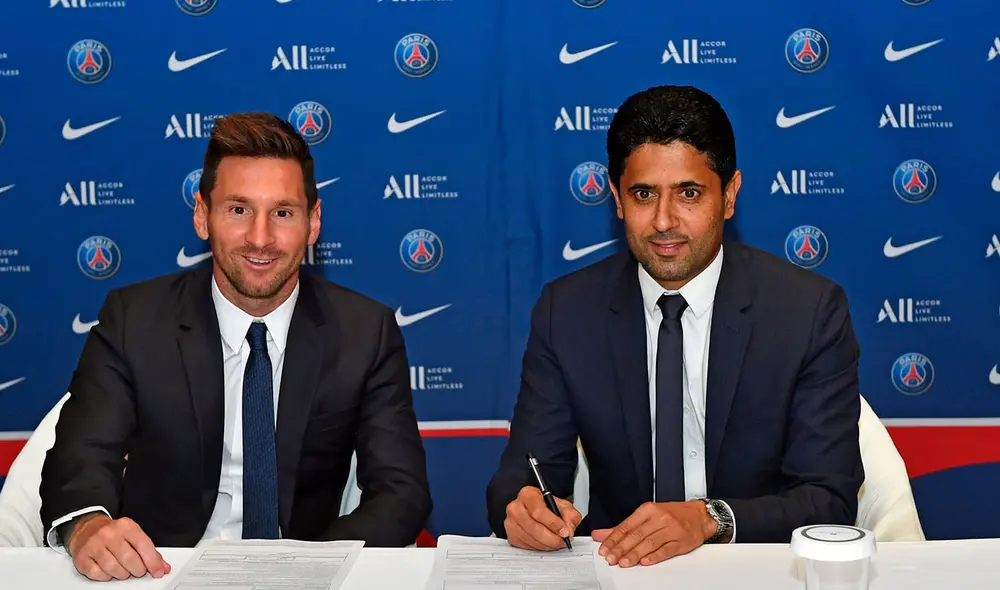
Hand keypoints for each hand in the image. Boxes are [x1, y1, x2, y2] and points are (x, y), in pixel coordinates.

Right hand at [67, 514, 170, 581]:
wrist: (86, 529)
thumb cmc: (113, 534)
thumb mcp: (133, 535)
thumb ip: (149, 550)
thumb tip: (162, 567)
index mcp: (125, 526)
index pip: (143, 545)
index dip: (153, 561)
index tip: (158, 571)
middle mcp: (109, 533)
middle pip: (129, 559)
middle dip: (138, 570)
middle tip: (139, 571)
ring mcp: (94, 545)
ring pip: (114, 568)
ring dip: (122, 574)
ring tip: (124, 570)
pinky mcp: (82, 557)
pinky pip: (98, 574)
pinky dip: (106, 577)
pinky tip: (109, 571)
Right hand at [503, 486, 581, 550]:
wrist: (536, 512)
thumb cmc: (547, 507)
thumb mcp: (563, 506)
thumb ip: (570, 515)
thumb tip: (568, 529)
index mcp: (528, 494)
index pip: (538, 511)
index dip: (553, 523)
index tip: (564, 532)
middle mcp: (516, 507)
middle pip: (534, 527)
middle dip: (552, 538)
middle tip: (563, 541)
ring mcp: (511, 522)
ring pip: (531, 539)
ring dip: (547, 544)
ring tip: (556, 542)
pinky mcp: (511, 536)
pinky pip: (527, 546)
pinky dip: (540, 548)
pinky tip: (546, 543)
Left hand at [591, 500, 715, 566]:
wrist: (699, 515)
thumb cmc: (672, 515)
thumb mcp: (646, 515)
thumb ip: (623, 527)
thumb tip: (601, 534)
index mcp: (648, 510)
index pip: (626, 526)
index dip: (614, 538)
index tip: (604, 548)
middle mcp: (659, 518)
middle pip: (637, 535)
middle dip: (621, 548)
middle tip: (611, 558)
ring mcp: (671, 530)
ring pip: (650, 542)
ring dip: (635, 554)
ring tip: (624, 562)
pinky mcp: (681, 541)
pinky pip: (666, 550)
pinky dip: (655, 556)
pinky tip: (645, 561)